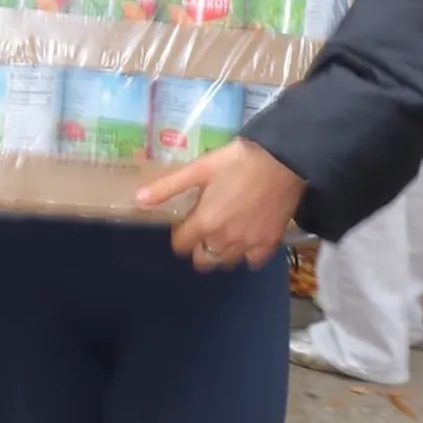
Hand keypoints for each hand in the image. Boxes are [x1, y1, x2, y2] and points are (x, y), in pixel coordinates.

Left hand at [136, 138, 305, 272]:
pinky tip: (246, 238)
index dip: (179, 234)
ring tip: (223, 232)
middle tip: (203, 228)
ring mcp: (248, 244)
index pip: (180, 245)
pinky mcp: (269, 244)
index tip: (185, 222)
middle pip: (202, 260)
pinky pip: (252, 261)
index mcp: (205, 222)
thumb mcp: (200, 168)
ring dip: (220, 251)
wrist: (283, 160)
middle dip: (197, 247)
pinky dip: (246, 253)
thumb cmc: (238, 160)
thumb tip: (139, 199)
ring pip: (226, 262)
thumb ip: (169, 187)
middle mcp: (224, 240)